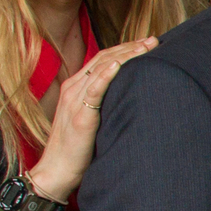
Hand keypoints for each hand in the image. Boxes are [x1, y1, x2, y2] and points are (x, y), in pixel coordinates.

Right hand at [28, 38, 156, 199]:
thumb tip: (132, 97)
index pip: (103, 60)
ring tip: (145, 47)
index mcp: (76, 87)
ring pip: (101, 70)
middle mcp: (73, 89)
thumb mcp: (92, 119)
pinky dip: (105, 76)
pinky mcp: (79, 116)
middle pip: (104, 59)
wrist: (57, 170)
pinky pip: (92, 90)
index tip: (147, 43)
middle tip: (154, 40)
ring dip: (125, 56)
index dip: (125, 49)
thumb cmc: (78, 148)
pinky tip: (118, 66)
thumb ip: (105, 104)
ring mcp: (74, 100)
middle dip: (130, 47)